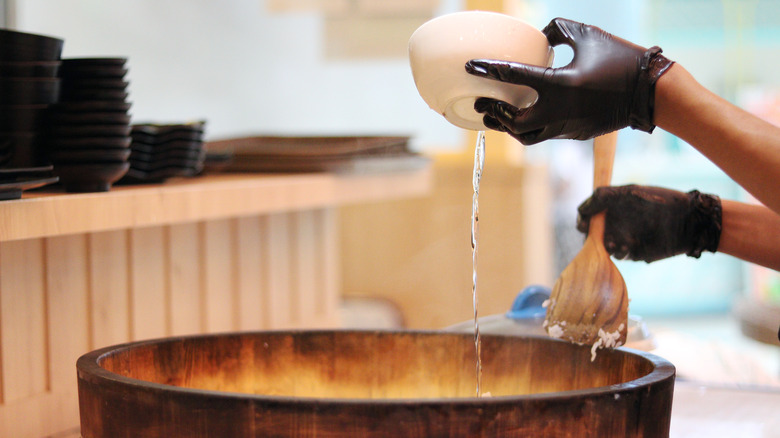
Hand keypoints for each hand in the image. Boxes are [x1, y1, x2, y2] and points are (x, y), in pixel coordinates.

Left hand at [464, 18, 673, 144]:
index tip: (471, 66)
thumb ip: (557, 31)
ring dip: (507, 127)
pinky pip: (544, 134)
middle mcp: (559, 110)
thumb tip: (539, 37)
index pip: (513, 76)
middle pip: (513, 122)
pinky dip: (528, 127)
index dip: (489, 70)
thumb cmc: (621, 58)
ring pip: (526, 136)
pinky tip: (523, 117)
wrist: (650, 93)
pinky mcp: (574, 134)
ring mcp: (566, 126)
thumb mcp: (587, 36)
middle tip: (481, 103)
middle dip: (493, 114)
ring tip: (495, 116)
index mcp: (559, 84)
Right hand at [576, 185, 721, 262]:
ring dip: (604, 245)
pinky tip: (627, 248)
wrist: (689, 222)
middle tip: (597, 237)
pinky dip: (617, 253)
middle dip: (592, 235)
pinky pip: (617, 255)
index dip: (583, 218)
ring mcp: (622, 237)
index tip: (584, 224)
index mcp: (613, 205)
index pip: (588, 212)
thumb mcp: (632, 192)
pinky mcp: (632, 252)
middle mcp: (615, 221)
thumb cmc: (662, 201)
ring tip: (615, 244)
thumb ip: (605, 197)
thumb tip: (581, 209)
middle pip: (592, 231)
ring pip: (602, 245)